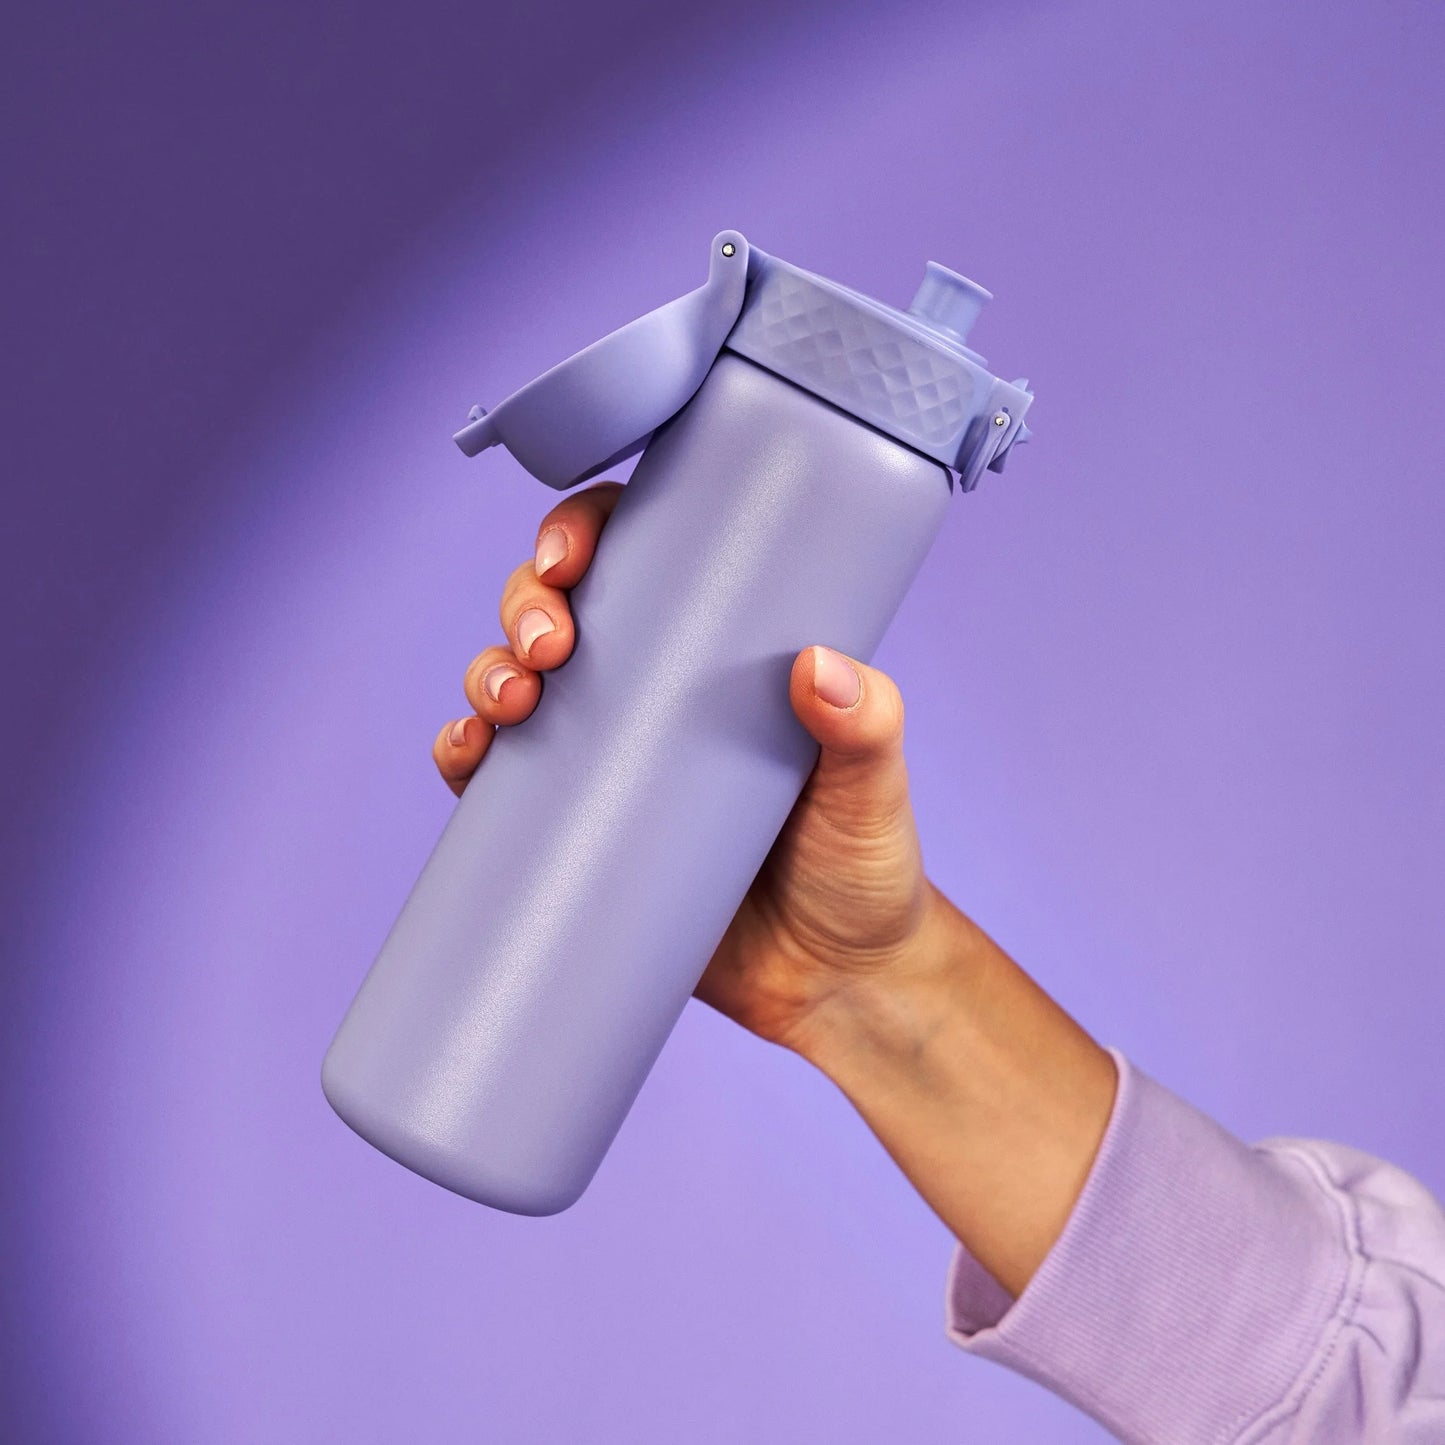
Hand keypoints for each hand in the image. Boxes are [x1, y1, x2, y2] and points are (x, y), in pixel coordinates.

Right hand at [432, 479, 944, 1060]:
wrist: (834, 985)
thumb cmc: (864, 868)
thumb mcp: (872, 788)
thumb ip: (867, 728)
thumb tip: (820, 666)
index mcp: (718, 653)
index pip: (642, 557)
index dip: (586, 531)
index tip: (574, 553)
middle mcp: (650, 694)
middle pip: (560, 610)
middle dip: (527, 603)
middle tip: (551, 644)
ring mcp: (606, 763)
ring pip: (515, 686)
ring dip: (486, 673)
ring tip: (510, 702)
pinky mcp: (576, 835)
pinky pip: (499, 784)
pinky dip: (466, 757)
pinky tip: (466, 753)